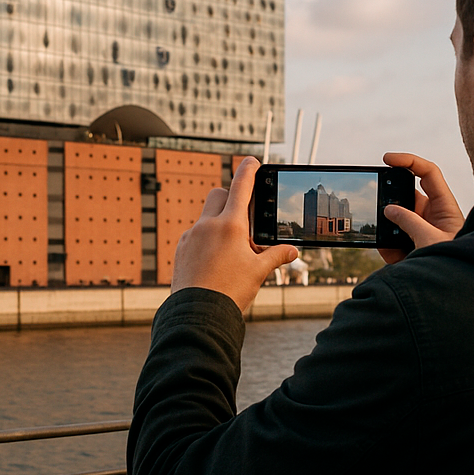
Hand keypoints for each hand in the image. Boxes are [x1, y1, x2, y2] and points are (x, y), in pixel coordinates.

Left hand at [170, 157, 298, 311]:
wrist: (197, 314)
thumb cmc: (230, 292)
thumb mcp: (258, 272)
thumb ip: (276, 256)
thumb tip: (292, 251)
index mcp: (229, 226)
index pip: (240, 187)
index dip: (248, 170)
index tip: (252, 160)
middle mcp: (207, 226)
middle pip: (218, 195)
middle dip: (230, 199)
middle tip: (244, 220)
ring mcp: (191, 237)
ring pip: (206, 218)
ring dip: (219, 224)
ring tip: (232, 252)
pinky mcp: (181, 250)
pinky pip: (195, 236)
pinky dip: (206, 241)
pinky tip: (215, 263)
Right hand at [379, 152, 463, 263]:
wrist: (460, 294)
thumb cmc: (457, 264)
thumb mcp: (431, 240)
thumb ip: (408, 222)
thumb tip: (388, 210)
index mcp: (444, 206)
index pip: (427, 173)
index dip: (408, 161)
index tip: (387, 159)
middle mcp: (432, 215)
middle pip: (405, 197)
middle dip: (390, 204)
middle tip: (379, 210)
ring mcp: (420, 230)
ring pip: (395, 222)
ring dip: (389, 232)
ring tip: (394, 248)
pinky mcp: (410, 247)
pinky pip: (392, 241)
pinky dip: (388, 249)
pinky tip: (396, 259)